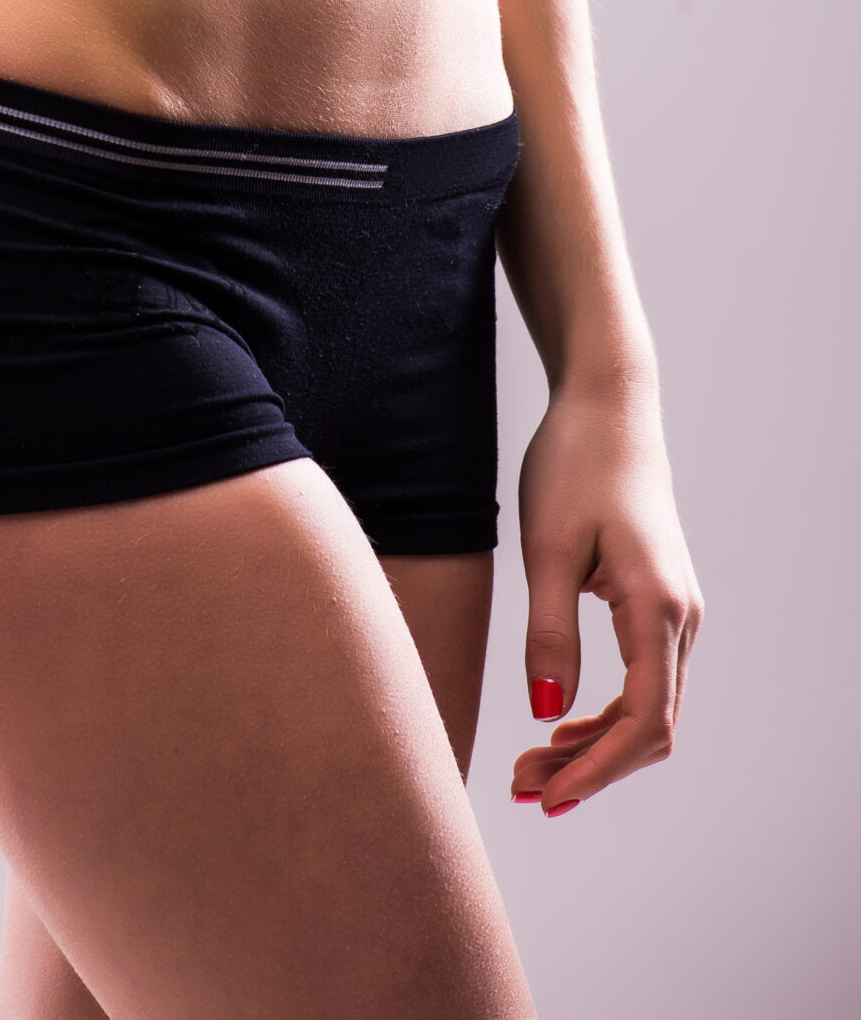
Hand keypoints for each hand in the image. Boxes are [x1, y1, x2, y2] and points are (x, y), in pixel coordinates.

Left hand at [509, 381, 701, 816]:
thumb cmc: (573, 464)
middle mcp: (680, 617)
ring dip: (595, 746)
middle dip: (590, 768)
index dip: (597, 769)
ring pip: (648, 708)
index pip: (644, 722)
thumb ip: (548, 630)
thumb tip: (547, 712)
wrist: (607, 408)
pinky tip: (560, 725)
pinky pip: (643, 679)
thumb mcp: (545, 547)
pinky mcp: (658, 602)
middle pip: (650, 727)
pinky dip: (605, 713)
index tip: (546, 795)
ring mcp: (676, 611)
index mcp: (657, 606)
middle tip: (523, 788)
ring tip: (532, 767)